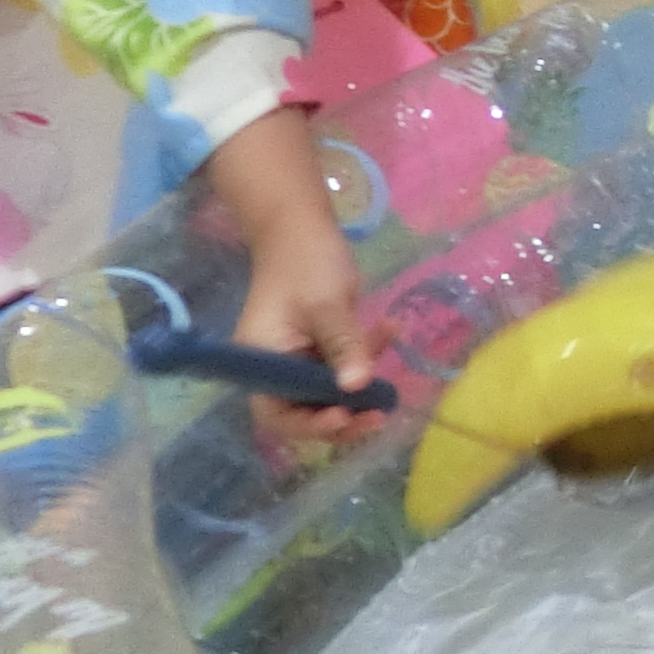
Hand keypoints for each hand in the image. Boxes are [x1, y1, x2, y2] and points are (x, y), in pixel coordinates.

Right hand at [233, 226, 386, 450]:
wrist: (303, 227)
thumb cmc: (305, 263)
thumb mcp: (326, 305)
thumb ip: (343, 346)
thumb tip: (358, 387)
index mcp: (262, 364)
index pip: (278, 414)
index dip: (310, 426)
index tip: (344, 416)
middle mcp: (277, 369)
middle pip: (307, 411)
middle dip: (345, 414)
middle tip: (379, 413)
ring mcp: (299, 360)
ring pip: (332, 391)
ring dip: (363, 382)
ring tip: (390, 358)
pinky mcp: (320, 348)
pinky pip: (345, 365)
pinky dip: (367, 353)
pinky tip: (391, 327)